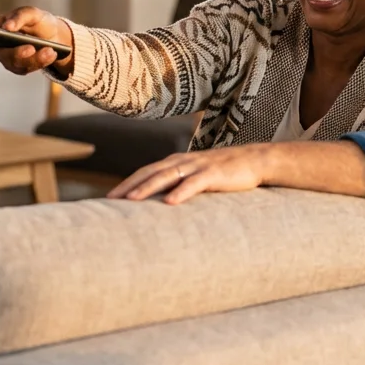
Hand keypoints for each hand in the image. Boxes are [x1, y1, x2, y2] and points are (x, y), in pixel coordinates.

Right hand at [0, 7, 74, 74]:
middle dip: (18, 53)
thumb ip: (19, 16)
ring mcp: (10, 58)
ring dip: (35, 59)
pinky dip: (41, 62)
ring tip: (49, 51)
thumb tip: (6, 26)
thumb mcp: (32, 13)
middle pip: (2, 55)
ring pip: (17, 64)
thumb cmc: (37, 20)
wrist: (54, 34)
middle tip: (31, 48)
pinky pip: (27, 68)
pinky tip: (51, 55)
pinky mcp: (21, 67)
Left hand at [107, 145, 271, 204]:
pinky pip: (194, 183)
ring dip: (147, 188)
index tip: (109, 197)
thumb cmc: (225, 172)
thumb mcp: (197, 176)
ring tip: (131, 201)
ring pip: (166, 176)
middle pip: (149, 172)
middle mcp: (183, 161)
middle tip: (110, 200)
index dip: (127, 183)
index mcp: (176, 162)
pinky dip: (181, 192)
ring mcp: (197, 166)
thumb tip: (161, 203)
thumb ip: (179, 184)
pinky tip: (169, 202)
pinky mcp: (214, 173)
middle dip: (128, 185)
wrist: (255, 161)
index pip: (145, 171)